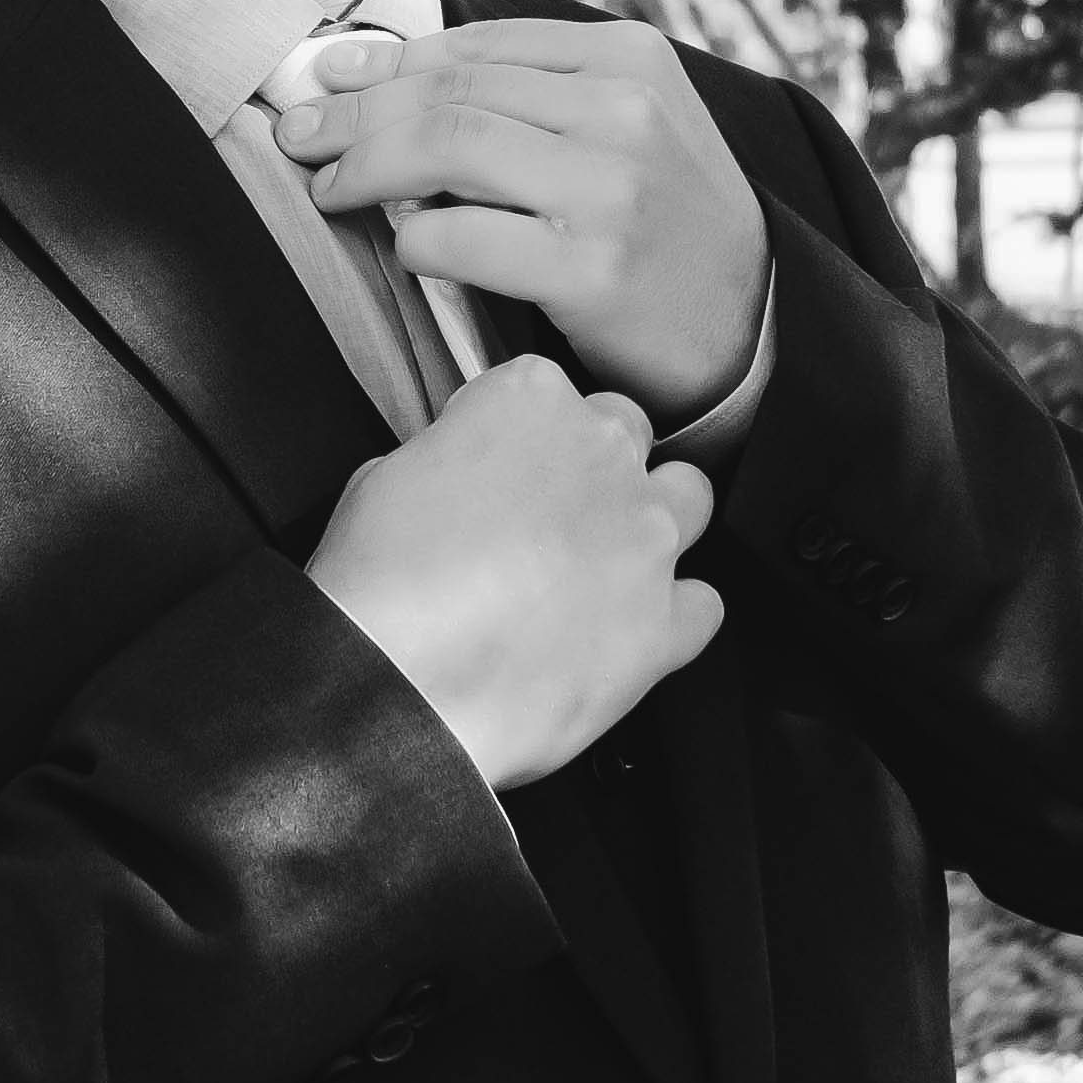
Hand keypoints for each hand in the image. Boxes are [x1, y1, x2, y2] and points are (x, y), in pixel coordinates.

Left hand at [276, 20, 771, 423]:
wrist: (748, 324)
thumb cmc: (662, 219)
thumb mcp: (625, 123)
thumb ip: (529, 92)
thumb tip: (380, 69)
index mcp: (628, 57)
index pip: (475, 47)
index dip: (386, 63)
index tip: (330, 79)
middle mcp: (623, 111)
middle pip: (448, 94)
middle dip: (355, 113)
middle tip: (301, 134)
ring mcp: (610, 190)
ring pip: (444, 151)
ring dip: (364, 167)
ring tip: (327, 185)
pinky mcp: (591, 270)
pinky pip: (458, 239)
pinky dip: (413, 241)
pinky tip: (402, 247)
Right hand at [304, 356, 719, 790]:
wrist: (399, 692)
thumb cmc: (378, 586)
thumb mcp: (380, 480)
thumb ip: (445, 459)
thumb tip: (458, 479)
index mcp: (531, 399)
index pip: (543, 390)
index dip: (514, 435)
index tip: (494, 468)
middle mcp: (605, 454)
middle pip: (625, 433)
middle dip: (591, 467)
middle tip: (545, 517)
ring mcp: (645, 538)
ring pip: (689, 498)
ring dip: (652, 520)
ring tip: (602, 562)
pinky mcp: (665, 623)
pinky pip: (704, 604)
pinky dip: (674, 614)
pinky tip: (628, 630)